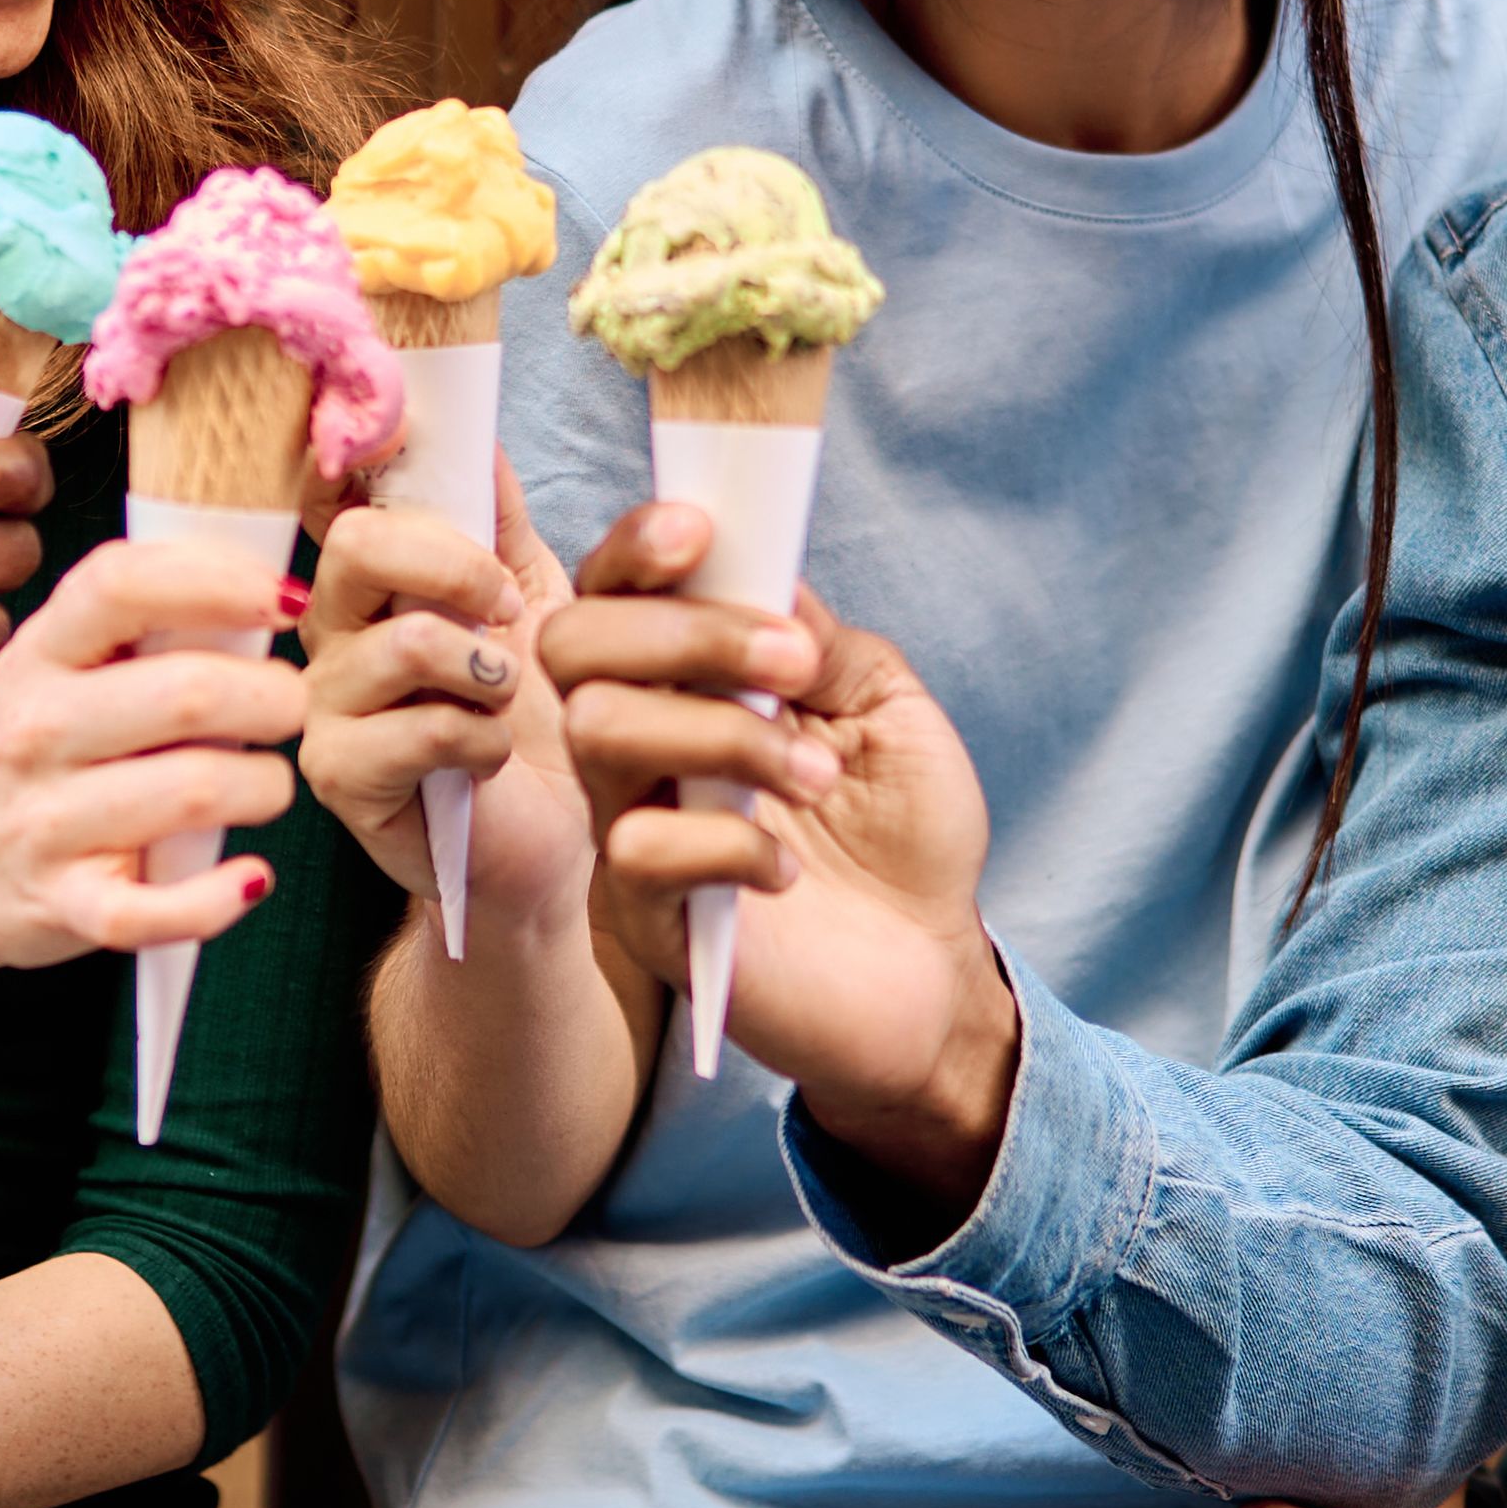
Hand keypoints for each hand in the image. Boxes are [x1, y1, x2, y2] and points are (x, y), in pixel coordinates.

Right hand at [0, 533, 308, 990]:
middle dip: (277, 697)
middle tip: (286, 709)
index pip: (125, 585)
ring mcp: (44, 824)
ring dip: (266, 786)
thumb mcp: (34, 674)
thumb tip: (260, 596)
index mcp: (34, 657)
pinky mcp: (61, 907)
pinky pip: (160, 909)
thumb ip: (125, 634)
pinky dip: (221, 897)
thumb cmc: (0, 761)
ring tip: (263, 785)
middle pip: (193, 692)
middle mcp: (33, 730)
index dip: (223, 582)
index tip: (286, 599)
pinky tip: (248, 877)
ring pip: (199, 789)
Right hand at [296, 470, 580, 908]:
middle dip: (457, 564)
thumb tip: (480, 432)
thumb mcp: (535, 601)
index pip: (336, 493)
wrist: (547, 846)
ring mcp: (325, 703)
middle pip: (359, 544)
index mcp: (369, 578)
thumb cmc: (535, 724)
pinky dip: (484, 739)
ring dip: (489, 671)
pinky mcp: (339, 775)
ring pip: (404, 641)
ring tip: (507, 700)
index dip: (364, 459)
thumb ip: (504, 521)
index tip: (414, 442)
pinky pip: (422, 728)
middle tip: (506, 608)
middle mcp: (328, 629)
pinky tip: (491, 760)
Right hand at [544, 506, 1004, 1135]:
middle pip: (576, 646)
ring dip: (721, 734)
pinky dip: (727, 845)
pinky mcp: (645, 920)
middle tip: (794, 664)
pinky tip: (786, 870)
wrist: (930, 974)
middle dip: (685, 633)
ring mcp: (629, 829)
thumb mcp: (887, 710)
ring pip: (602, 735)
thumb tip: (760, 572)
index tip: (705, 533)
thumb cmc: (902, 835)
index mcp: (685, 681)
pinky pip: (638, 852)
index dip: (638, 547)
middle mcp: (637, 746)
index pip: (614, 589)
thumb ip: (821, 638)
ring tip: (815, 775)